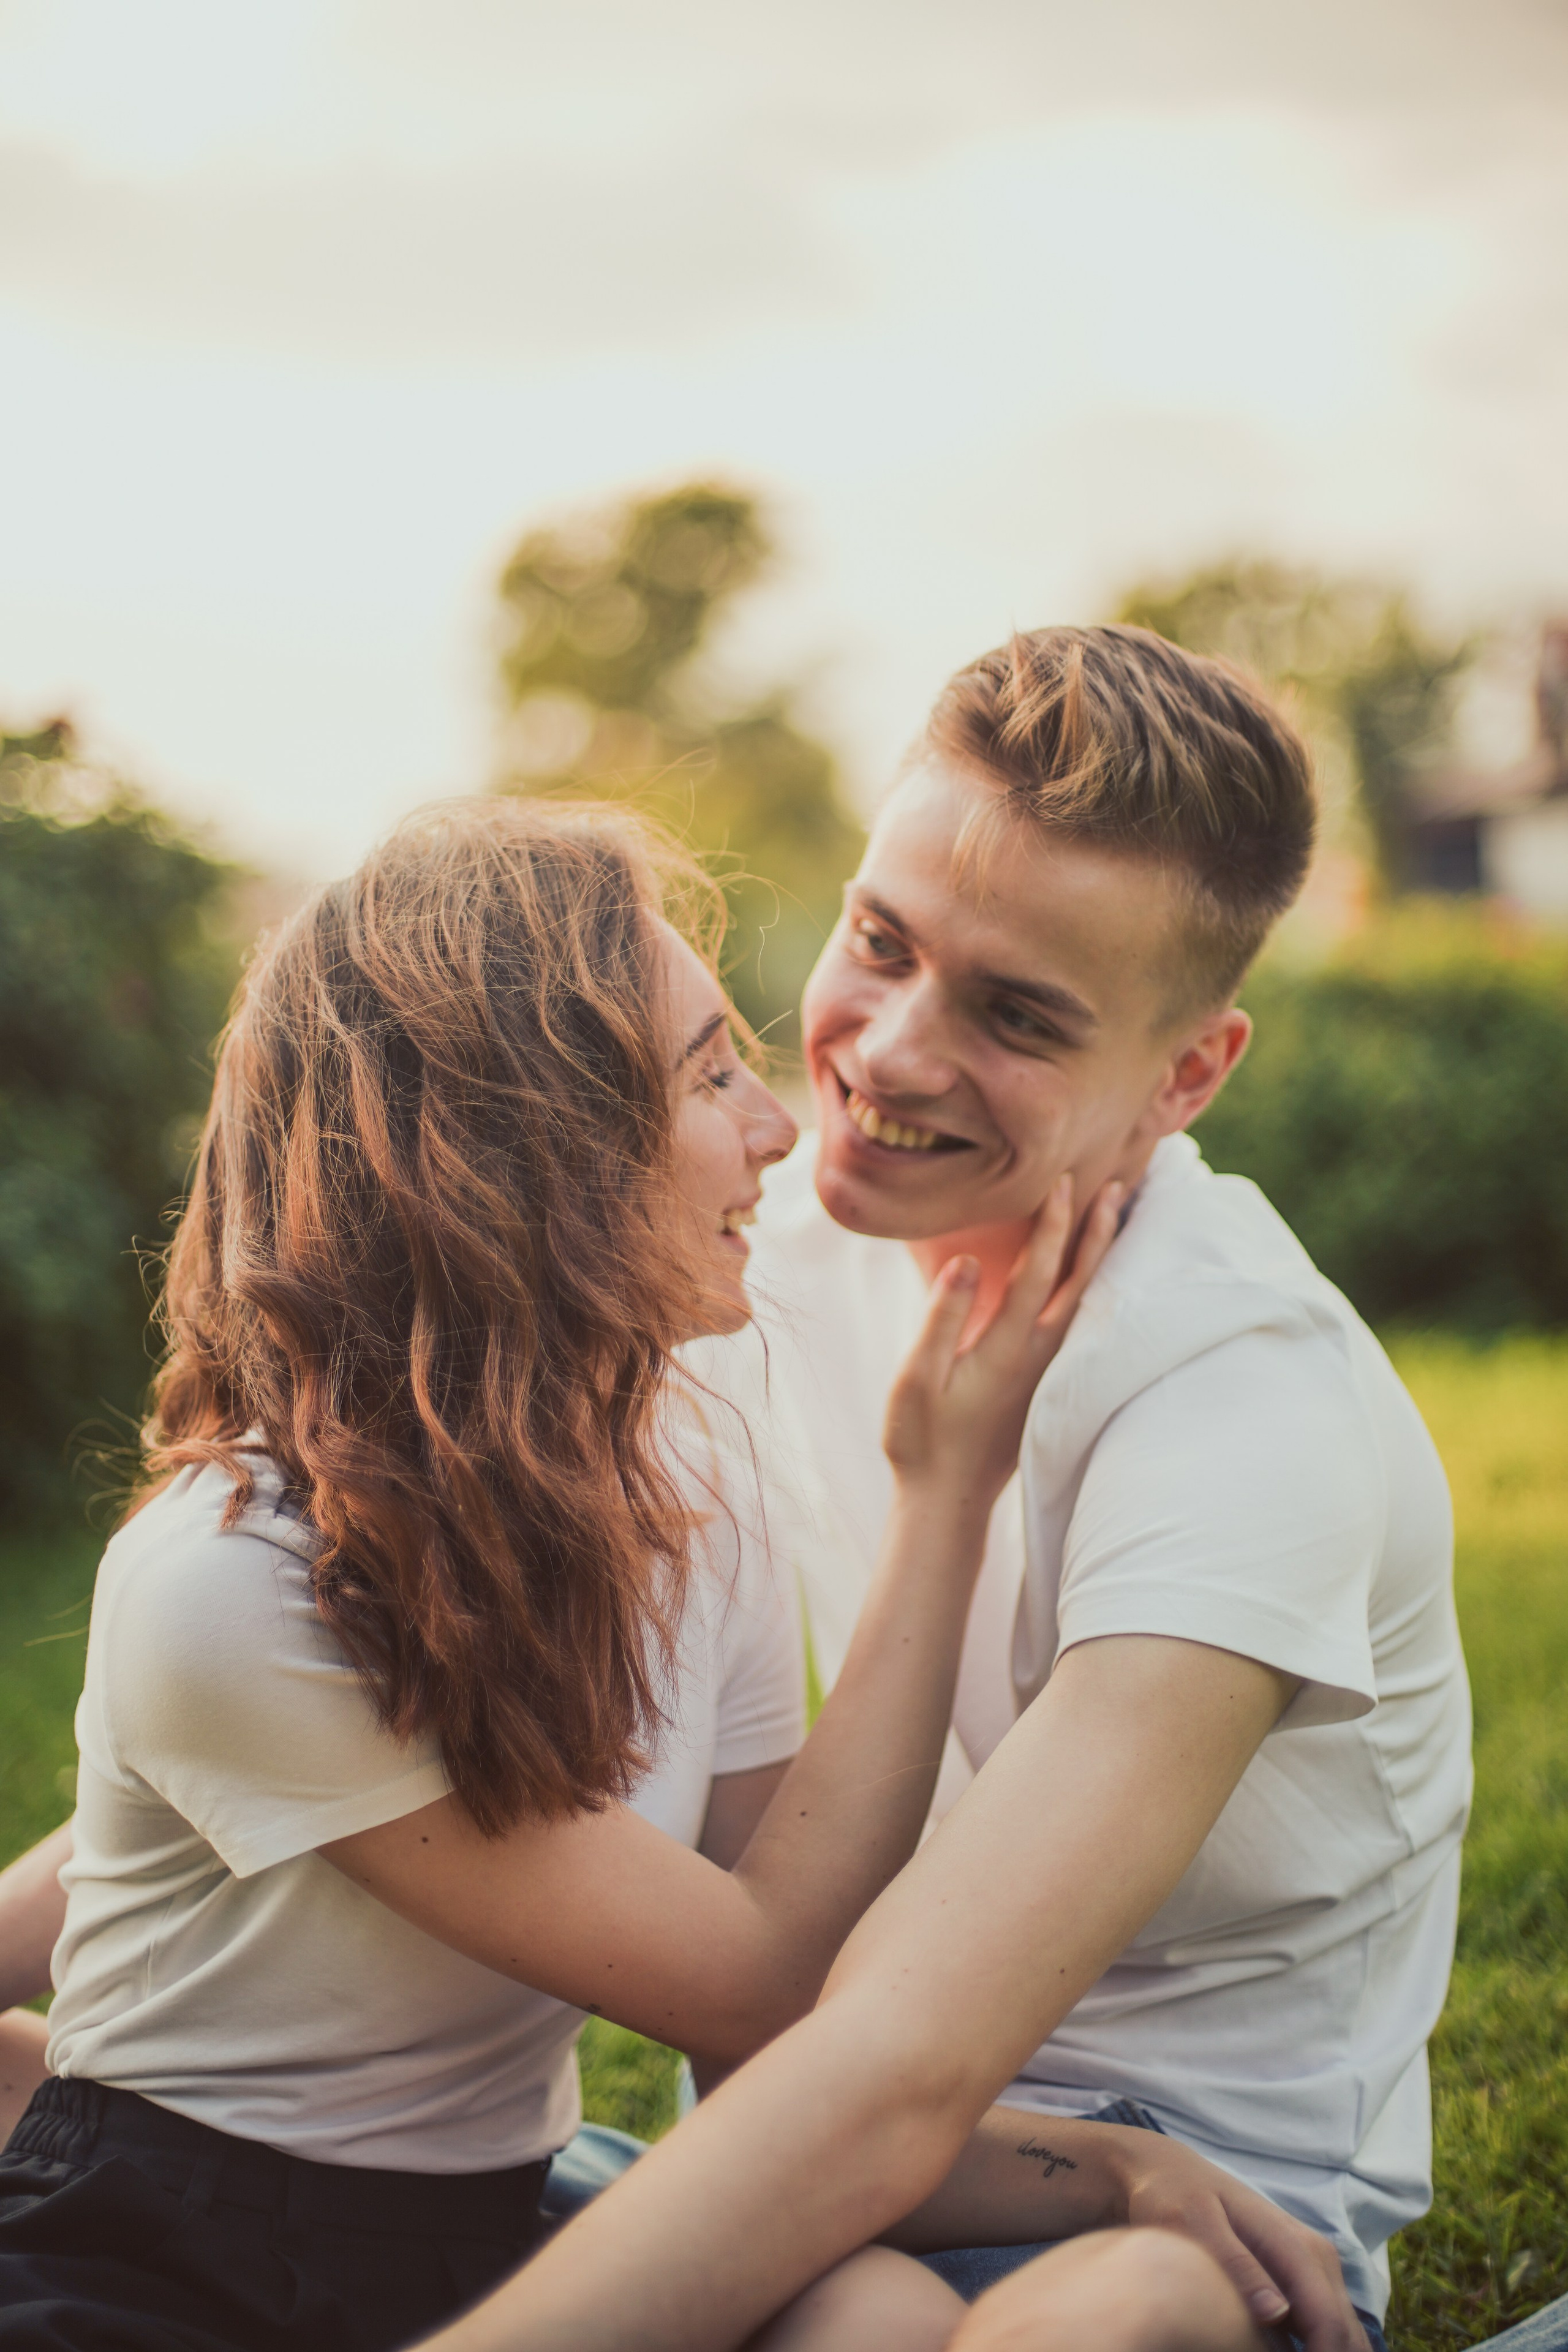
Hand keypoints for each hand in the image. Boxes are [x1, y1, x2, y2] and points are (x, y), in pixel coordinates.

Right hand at [883, 1174, 1121, 1518]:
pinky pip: (1078, 1323)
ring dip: (1101, 1258)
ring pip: (1086, 1303)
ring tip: (1116, 1219)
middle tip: (1119, 1185)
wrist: (948, 1502)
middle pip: (1080, 1284)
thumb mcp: (917, 1378)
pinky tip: (1089, 1276)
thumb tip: (969, 1261)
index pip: (1038, 1273)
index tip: (1063, 1180)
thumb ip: (942, 1317)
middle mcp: (1037, 1358)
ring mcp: (1046, 1373)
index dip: (1052, 1224)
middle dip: (1097, 1231)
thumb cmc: (922, 1441)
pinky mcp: (1044, 1385)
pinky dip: (1090, 1289)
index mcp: (1005, 1349)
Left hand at [1109, 2127, 1363, 2351]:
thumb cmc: (1176, 2195)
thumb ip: (1238, 2265)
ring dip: (1323, 2351)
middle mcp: (1315, 2258)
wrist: (1169, 2172)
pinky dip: (1314, 2347)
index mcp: (1295, 2246)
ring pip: (1342, 2333)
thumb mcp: (1195, 2223)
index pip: (1328, 2322)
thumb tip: (1277, 2313)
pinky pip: (1322, 2325)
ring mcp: (1311, 2270)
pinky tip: (1283, 2349)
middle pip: (1345, 2334)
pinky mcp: (1299, 2282)